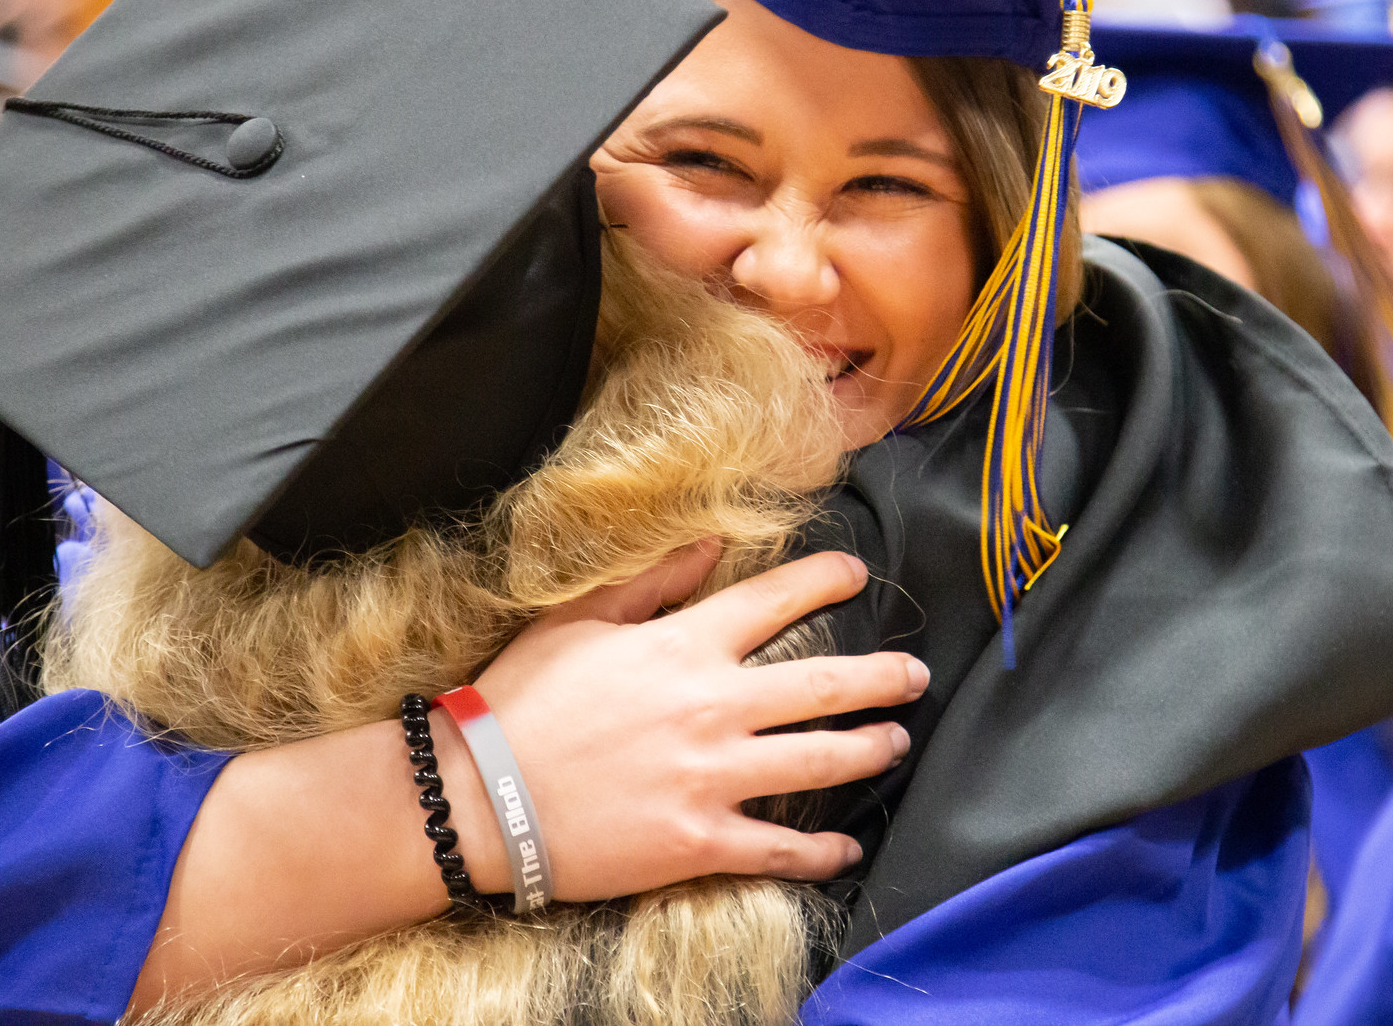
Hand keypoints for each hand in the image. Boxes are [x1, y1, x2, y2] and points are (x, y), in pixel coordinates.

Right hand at [135, 544, 924, 1005]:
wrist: (477, 798)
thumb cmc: (518, 702)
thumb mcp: (575, 622)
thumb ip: (649, 581)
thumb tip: (707, 542)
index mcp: (681, 646)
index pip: (774, 600)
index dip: (824, 581)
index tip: (857, 575)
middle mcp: (711, 707)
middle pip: (823, 684)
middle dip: (881, 677)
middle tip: (915, 674)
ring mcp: (711, 778)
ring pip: (818, 761)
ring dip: (868, 750)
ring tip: (895, 742)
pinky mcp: (699, 841)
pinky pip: (779, 847)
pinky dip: (819, 850)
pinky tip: (845, 847)